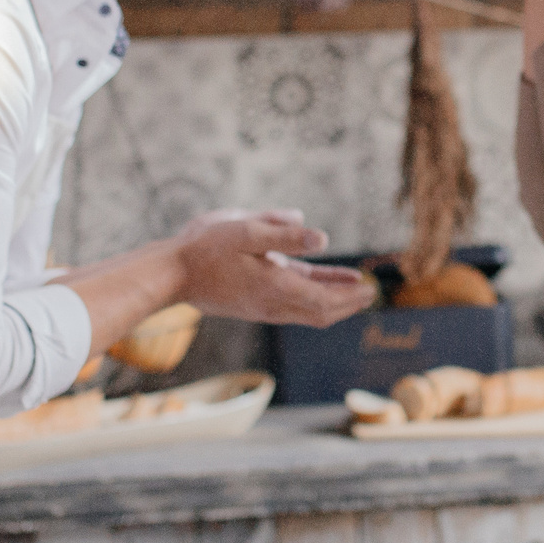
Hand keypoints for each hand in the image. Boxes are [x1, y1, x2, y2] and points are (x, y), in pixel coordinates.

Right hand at [174, 210, 374, 327]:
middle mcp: (272, 304)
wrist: (172, 273)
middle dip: (348, 303)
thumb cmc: (206, 248)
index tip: (370, 288)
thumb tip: (323, 239)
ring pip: (309, 310)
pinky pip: (294, 301)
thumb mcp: (246, 230)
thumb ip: (284, 234)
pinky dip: (314, 291)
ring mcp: (264, 305)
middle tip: (371, 292)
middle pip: (321, 312)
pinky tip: (325, 277)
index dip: (349, 297)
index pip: (322, 302)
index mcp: (273, 287)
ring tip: (357, 285)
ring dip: (334, 299)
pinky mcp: (257, 300)